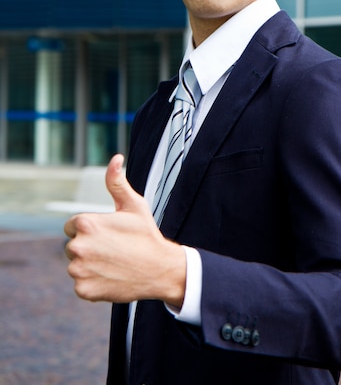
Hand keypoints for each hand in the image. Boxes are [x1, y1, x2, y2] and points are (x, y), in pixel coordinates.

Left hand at [64, 154, 185, 304]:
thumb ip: (117, 181)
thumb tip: (116, 158)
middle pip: (73, 246)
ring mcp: (79, 270)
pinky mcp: (83, 290)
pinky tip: (112, 276)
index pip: (73, 225)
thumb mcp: (133, 205)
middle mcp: (78, 247)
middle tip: (113, 249)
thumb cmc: (146, 235)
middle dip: (88, 246)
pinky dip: (93, 282)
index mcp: (86, 224)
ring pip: (76, 265)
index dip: (91, 229)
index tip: (108, 234)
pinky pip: (81, 284)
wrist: (160, 269)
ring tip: (113, 263)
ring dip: (90, 265)